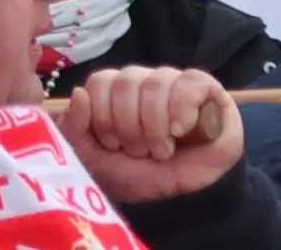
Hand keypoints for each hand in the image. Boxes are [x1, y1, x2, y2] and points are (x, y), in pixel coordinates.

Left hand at [62, 68, 240, 204]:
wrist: (183, 199)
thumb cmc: (137, 175)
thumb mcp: (94, 160)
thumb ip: (75, 128)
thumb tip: (79, 93)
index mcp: (112, 90)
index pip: (99, 82)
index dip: (103, 117)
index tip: (113, 145)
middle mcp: (141, 80)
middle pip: (125, 84)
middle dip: (129, 128)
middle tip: (140, 152)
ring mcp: (173, 81)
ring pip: (155, 84)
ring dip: (156, 127)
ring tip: (161, 151)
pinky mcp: (205, 89)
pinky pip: (191, 82)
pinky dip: (183, 109)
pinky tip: (180, 131)